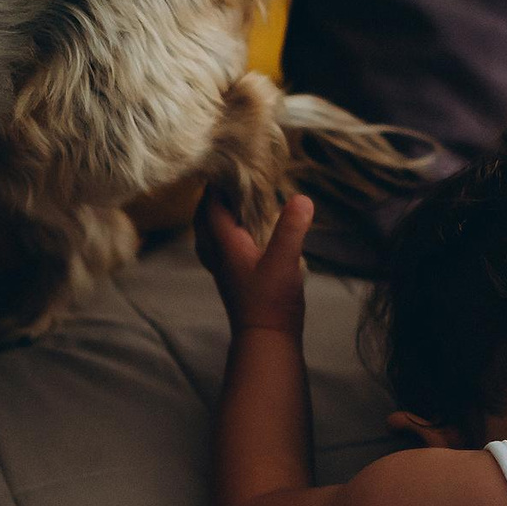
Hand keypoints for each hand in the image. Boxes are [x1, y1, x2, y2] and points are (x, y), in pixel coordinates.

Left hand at [197, 191, 311, 334]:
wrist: (266, 340)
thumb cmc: (271, 302)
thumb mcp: (284, 260)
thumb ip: (292, 228)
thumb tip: (302, 198)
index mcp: (225, 246)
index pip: (211, 208)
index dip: (215, 186)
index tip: (225, 165)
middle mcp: (220, 256)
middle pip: (204, 222)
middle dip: (211, 200)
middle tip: (225, 181)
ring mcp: (225, 270)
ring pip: (211, 237)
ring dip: (216, 218)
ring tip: (233, 204)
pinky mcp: (236, 281)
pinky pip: (223, 249)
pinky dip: (229, 235)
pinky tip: (246, 235)